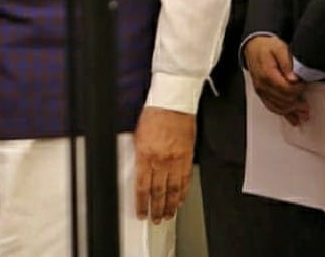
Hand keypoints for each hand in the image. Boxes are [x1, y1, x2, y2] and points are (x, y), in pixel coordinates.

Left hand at [133, 107, 194, 223]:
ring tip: (168, 215)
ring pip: (173, 189)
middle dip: (157, 208)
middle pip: (158, 192)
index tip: (142, 212)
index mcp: (145, 155)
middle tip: (156, 219)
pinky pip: (185, 180)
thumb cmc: (153, 116)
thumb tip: (137, 171)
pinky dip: (183, 193)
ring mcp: (176, 160)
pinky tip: (180, 200)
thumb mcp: (137, 136)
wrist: (172, 105)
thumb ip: (138, 156)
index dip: (142, 203)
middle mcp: (161, 160)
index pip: (142, 187)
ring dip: (170, 205)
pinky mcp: (187, 158)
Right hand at [243, 35, 308, 124]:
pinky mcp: (261, 92)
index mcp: (267, 74)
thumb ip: (287, 63)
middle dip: (297, 104)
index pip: (286, 89)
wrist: (253, 47)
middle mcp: (262, 84)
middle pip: (283, 101)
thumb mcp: (280, 49)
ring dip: (291, 112)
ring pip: (277, 107)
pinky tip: (290, 116)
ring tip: (302, 115)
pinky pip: (270, 106)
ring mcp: (261, 90)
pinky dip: (281, 112)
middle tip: (307, 105)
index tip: (304, 85)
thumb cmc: (267, 47)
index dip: (298, 90)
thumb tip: (294, 78)